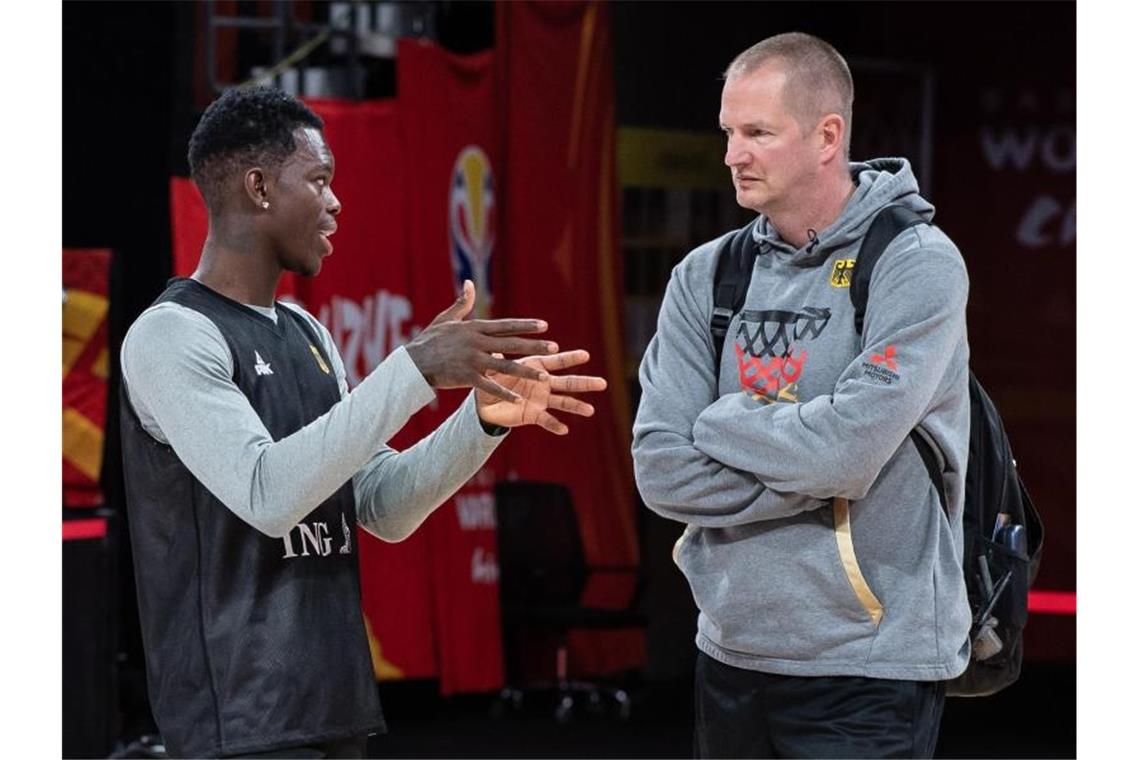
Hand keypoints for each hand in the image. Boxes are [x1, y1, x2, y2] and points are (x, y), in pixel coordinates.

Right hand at [405, 280, 558, 402]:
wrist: (413, 363)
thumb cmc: (430, 340)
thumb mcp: (446, 319)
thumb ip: (462, 303)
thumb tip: (469, 283)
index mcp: (474, 328)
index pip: (505, 325)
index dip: (525, 325)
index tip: (544, 325)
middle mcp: (476, 343)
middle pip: (511, 344)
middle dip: (534, 346)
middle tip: (555, 347)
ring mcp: (472, 361)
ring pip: (505, 366)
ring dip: (526, 370)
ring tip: (544, 375)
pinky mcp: (466, 377)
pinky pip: (489, 386)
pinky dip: (504, 392)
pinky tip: (519, 398)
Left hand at [475, 350, 606, 434]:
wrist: (485, 402)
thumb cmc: (492, 378)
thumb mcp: (494, 366)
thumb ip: (498, 358)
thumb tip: (493, 345)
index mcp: (536, 367)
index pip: (557, 361)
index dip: (570, 358)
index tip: (586, 355)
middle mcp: (544, 383)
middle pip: (568, 382)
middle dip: (585, 383)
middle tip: (603, 383)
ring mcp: (541, 399)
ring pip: (563, 402)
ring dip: (576, 406)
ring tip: (591, 411)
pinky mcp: (534, 414)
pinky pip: (546, 420)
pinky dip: (554, 425)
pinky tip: (564, 430)